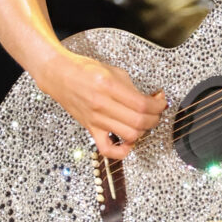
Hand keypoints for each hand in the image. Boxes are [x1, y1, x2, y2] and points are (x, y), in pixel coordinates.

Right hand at [38, 52, 166, 158]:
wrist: (60, 76)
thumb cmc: (86, 70)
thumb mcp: (114, 71)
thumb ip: (132, 88)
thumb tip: (152, 99)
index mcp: (109, 86)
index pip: (142, 104)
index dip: (158, 105)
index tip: (162, 102)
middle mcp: (102, 105)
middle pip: (139, 122)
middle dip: (154, 118)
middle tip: (157, 111)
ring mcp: (95, 119)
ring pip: (128, 135)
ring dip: (143, 131)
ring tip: (145, 122)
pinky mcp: (90, 129)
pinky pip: (106, 149)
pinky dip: (121, 151)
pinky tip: (129, 142)